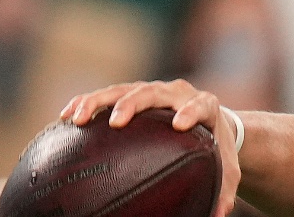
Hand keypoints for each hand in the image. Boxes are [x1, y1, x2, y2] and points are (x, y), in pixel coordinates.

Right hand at [60, 80, 241, 216]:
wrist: (208, 118)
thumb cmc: (215, 146)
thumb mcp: (226, 167)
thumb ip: (225, 189)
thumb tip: (220, 216)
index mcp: (205, 105)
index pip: (200, 104)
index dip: (191, 111)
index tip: (180, 124)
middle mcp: (177, 93)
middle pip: (154, 92)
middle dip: (134, 104)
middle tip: (117, 121)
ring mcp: (154, 91)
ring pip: (124, 89)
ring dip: (99, 101)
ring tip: (78, 118)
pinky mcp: (134, 93)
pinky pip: (108, 94)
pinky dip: (87, 101)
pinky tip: (67, 116)